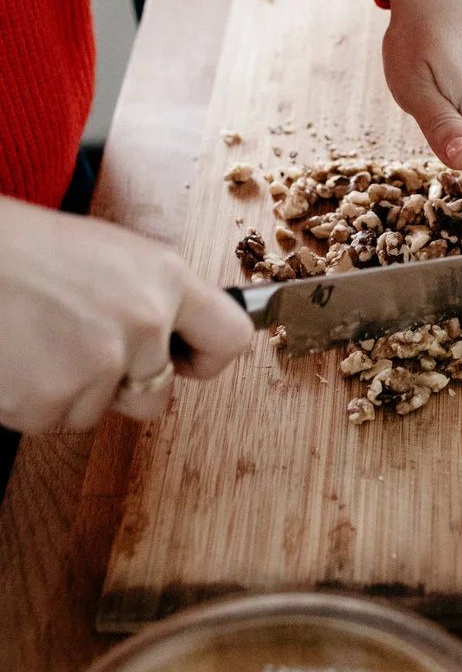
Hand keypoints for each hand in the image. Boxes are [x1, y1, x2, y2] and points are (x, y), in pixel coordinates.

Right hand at [0, 197, 253, 434]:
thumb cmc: (30, 250)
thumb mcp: (113, 255)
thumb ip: (154, 297)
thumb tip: (179, 344)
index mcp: (165, 277)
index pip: (230, 337)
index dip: (206, 358)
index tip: (186, 362)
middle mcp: (143, 320)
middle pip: (158, 395)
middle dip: (123, 385)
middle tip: (78, 343)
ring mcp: (100, 363)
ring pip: (98, 412)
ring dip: (70, 391)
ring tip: (39, 339)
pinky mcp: (53, 397)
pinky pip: (54, 421)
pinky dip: (34, 400)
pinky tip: (19, 357)